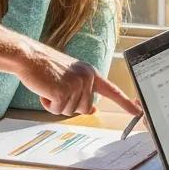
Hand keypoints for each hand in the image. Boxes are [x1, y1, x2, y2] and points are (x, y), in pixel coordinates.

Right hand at [22, 45, 140, 117]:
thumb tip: (93, 109)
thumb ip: (83, 91)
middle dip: (68, 104)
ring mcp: (76, 84)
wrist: (30, 57)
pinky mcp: (63, 91)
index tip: (138, 112)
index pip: (112, 91)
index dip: (125, 103)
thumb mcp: (70, 78)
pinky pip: (57, 110)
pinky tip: (45, 90)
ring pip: (70, 111)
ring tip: (50, 87)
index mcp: (91, 73)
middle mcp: (87, 78)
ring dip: (57, 104)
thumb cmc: (47, 67)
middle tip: (57, 89)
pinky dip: (48, 104)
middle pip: (84, 108)